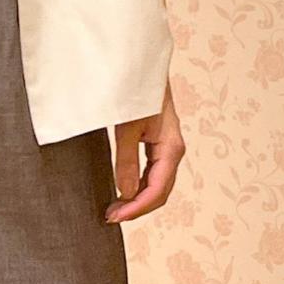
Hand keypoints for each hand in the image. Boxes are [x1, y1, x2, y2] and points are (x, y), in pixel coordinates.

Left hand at [105, 81, 184, 222]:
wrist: (142, 67)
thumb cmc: (137, 91)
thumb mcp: (127, 127)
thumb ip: (126, 161)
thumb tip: (126, 192)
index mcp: (171, 148)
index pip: (156, 190)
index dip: (136, 208)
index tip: (114, 217)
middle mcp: (173, 150)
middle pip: (160, 192)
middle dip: (136, 208)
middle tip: (110, 216)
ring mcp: (168, 148)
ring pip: (157, 184)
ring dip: (137, 199)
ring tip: (115, 208)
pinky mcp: (159, 143)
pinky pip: (152, 173)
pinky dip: (139, 186)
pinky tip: (124, 191)